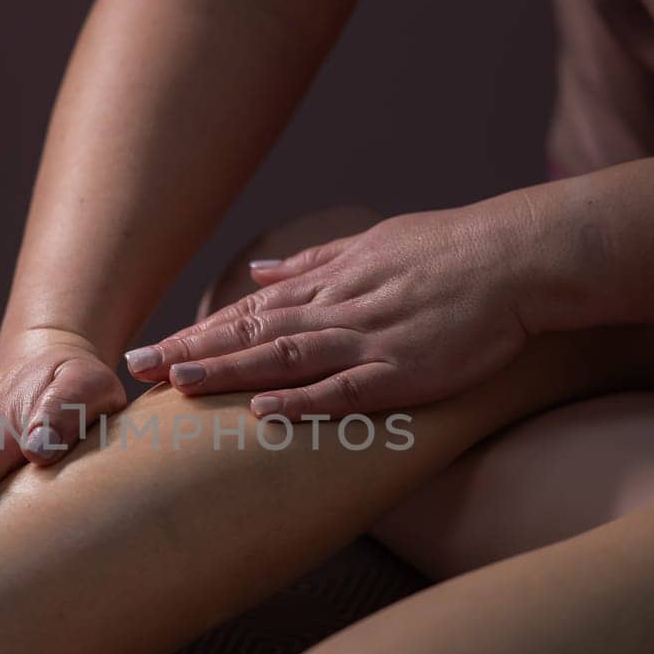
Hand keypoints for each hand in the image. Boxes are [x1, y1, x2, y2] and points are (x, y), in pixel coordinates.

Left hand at [126, 202, 532, 419]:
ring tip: (179, 384)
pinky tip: (263, 410)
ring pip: (286, 356)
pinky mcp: (403, 368)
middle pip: (252, 333)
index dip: (197, 332)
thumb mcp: (372, 243)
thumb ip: (312, 263)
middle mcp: (338, 309)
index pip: (249, 312)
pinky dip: (303, 399)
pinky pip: (345, 389)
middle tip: (136, 369)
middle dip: (193, 352)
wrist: (517, 256)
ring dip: (231, 370)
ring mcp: (369, 339)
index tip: (149, 350)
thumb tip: (258, 274)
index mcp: (330, 283)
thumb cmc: (450, 249)